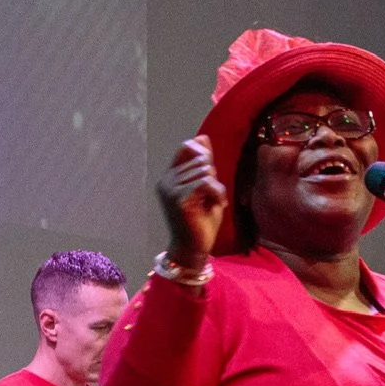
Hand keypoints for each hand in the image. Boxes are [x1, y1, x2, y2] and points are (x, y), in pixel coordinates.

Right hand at [156, 136, 226, 267]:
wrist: (194, 248)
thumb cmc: (202, 221)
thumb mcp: (205, 188)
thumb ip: (203, 164)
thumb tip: (202, 137)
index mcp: (170, 176)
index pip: (186, 148)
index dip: (204, 155)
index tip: (211, 176)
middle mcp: (166, 180)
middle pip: (200, 160)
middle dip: (213, 176)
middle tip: (213, 196)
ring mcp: (170, 189)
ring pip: (204, 171)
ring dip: (216, 186)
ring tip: (215, 201)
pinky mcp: (178, 199)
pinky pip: (205, 183)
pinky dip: (217, 193)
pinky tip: (218, 204)